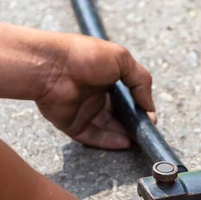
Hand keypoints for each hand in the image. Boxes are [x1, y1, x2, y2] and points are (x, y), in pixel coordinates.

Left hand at [36, 35, 155, 149]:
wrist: (50, 65)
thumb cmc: (85, 56)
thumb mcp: (122, 59)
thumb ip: (141, 80)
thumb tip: (149, 105)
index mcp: (106, 79)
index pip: (127, 98)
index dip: (139, 108)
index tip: (150, 117)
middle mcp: (95, 96)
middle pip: (118, 116)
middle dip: (134, 124)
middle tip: (146, 131)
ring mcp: (83, 111)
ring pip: (108, 129)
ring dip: (124, 135)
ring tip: (139, 139)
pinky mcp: (72, 125)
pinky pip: (93, 137)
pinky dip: (109, 142)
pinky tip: (124, 143)